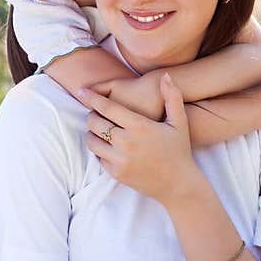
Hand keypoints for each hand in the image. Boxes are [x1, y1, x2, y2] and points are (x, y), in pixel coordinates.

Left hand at [79, 74, 201, 204]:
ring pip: (92, 140)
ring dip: (92, 133)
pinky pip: (98, 157)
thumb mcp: (179, 122)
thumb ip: (172, 97)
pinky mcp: (116, 173)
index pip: (107, 107)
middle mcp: (127, 142)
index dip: (92, 98)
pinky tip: (106, 146)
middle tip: (96, 114)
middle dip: (92, 115)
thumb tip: (165, 76)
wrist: (178, 184)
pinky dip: (99, 150)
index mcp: (139, 126)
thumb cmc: (178, 151)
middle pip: (95, 123)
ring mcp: (120, 159)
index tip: (81, 91)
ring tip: (99, 130)